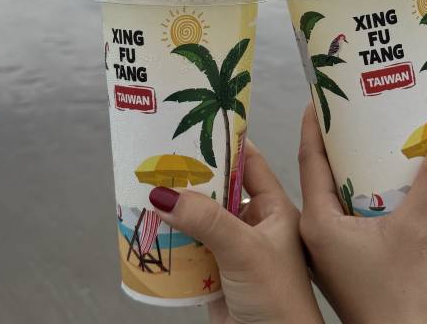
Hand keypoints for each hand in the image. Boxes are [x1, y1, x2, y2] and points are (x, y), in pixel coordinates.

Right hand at [150, 140, 322, 323]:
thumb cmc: (277, 300)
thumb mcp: (245, 250)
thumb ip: (207, 220)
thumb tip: (162, 194)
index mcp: (273, 209)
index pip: (250, 164)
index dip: (228, 144)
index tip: (200, 126)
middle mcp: (253, 224)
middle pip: (219, 189)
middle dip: (194, 177)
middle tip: (163, 157)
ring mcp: (232, 248)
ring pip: (200, 217)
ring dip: (179, 207)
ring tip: (148, 185)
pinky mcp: (213, 272)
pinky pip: (188, 246)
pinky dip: (171, 237)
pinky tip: (150, 225)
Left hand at [298, 103, 426, 323]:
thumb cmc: (397, 298)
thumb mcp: (415, 231)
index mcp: (318, 221)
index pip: (309, 159)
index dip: (313, 125)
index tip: (320, 97)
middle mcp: (316, 232)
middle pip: (322, 174)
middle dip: (336, 143)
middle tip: (352, 113)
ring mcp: (330, 248)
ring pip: (337, 195)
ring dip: (352, 169)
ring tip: (370, 141)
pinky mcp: (347, 260)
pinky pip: (350, 214)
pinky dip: (364, 194)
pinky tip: (385, 184)